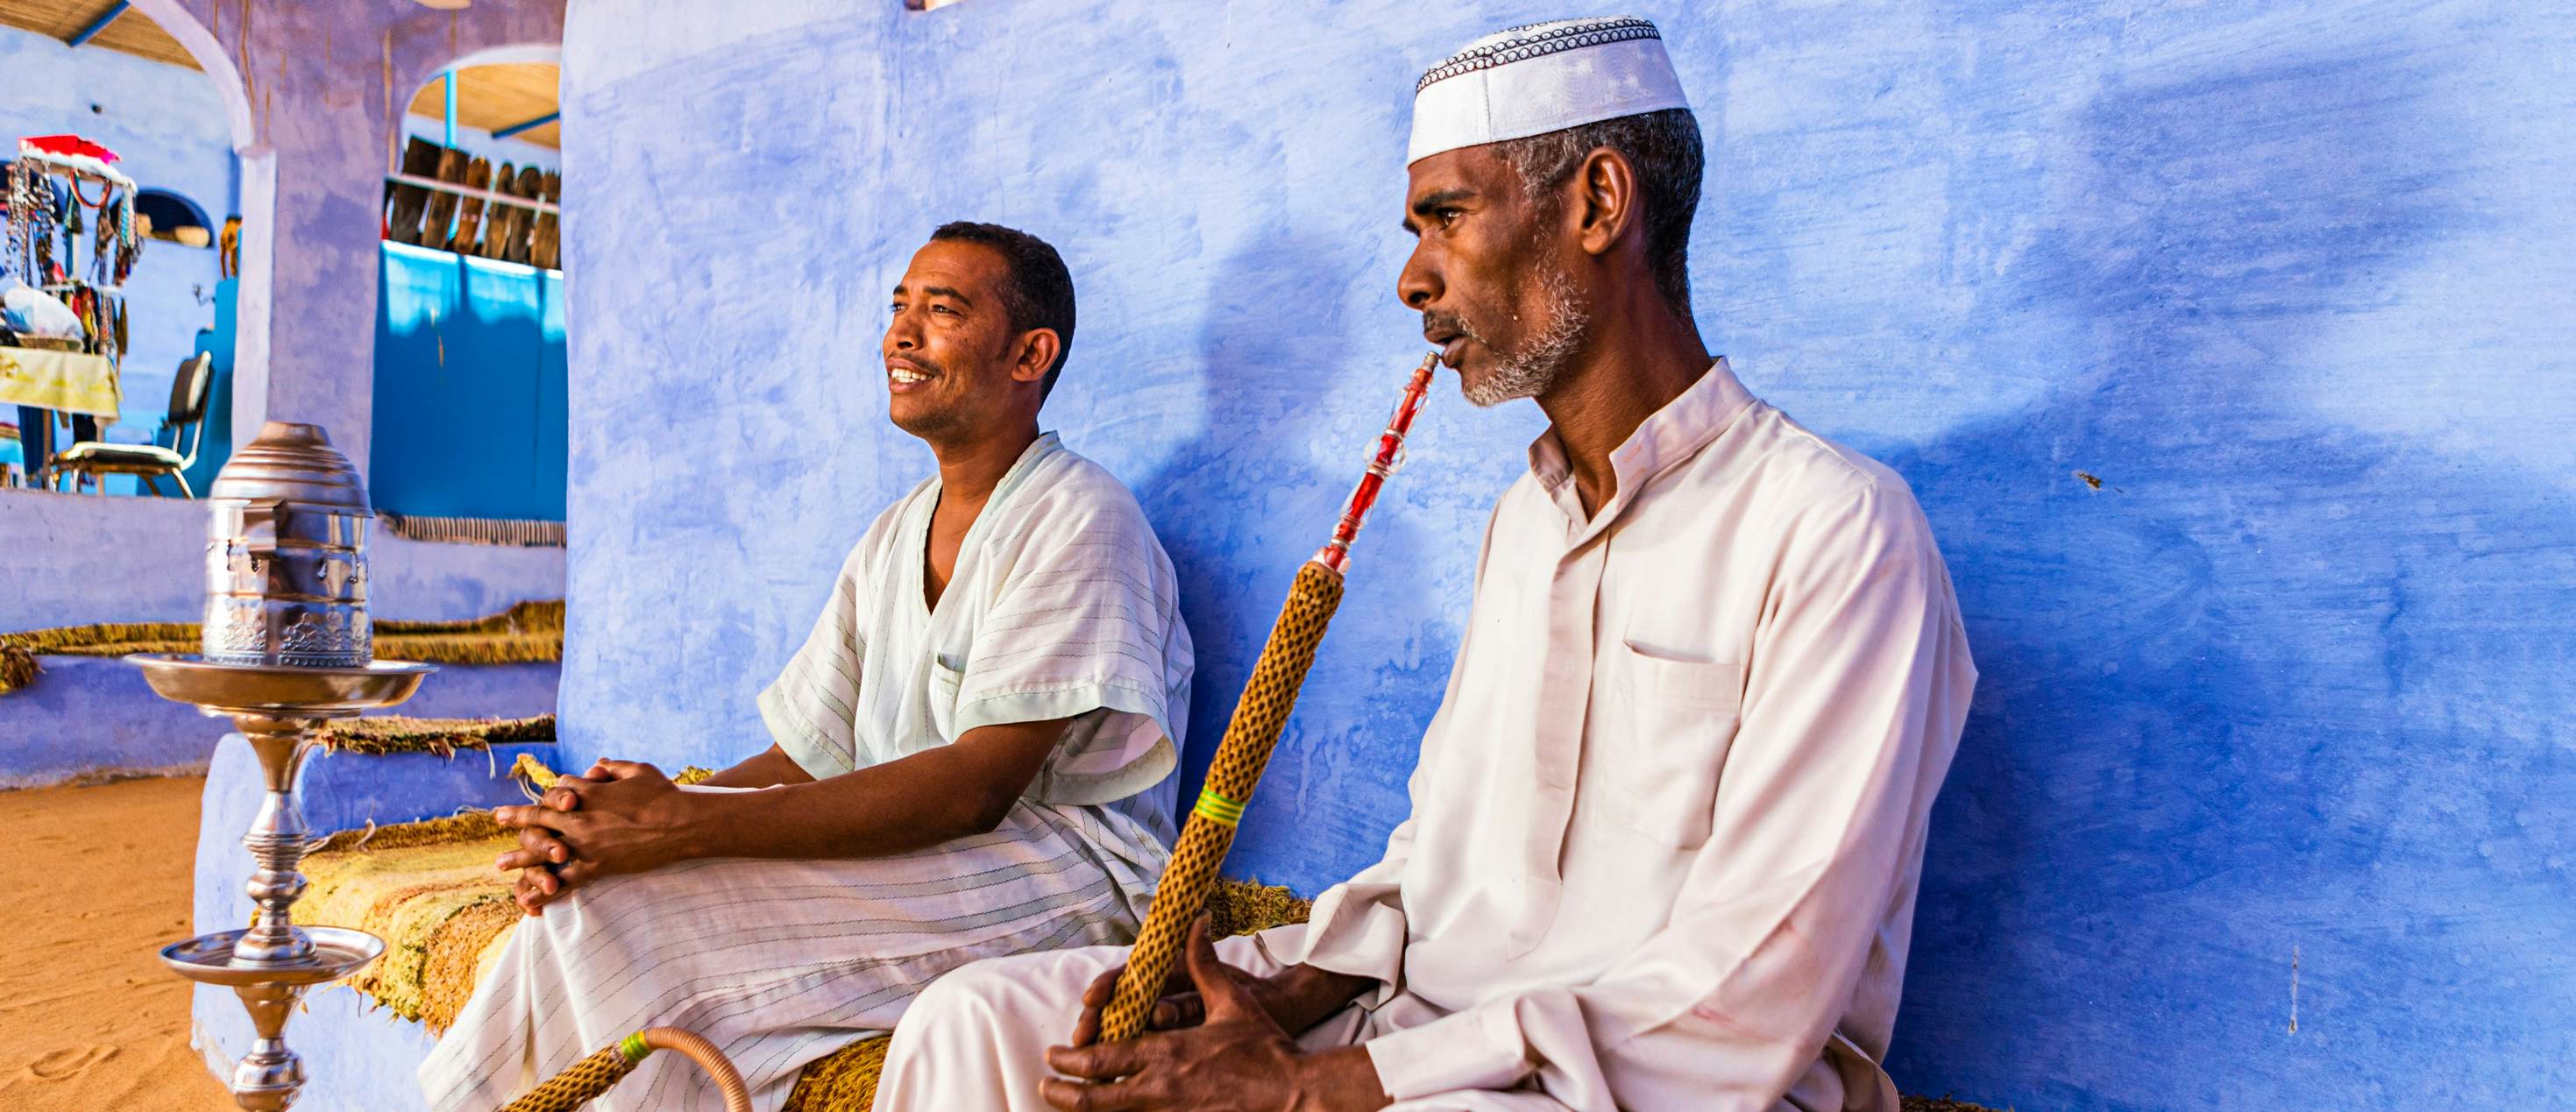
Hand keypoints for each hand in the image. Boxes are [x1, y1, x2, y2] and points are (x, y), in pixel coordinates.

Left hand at [493, 760, 697, 893]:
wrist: (681, 823)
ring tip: (500, 863)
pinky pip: (565, 880)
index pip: (560, 789)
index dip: (555, 793)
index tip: (550, 796)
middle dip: (517, 817)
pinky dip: (546, 891)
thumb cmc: (664, 794)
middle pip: (540, 816)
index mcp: (589, 792)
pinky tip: (529, 900)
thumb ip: (614, 766)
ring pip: (543, 851)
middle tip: (498, 817)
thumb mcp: (638, 770)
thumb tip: (598, 763)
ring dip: (519, 857)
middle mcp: (580, 817)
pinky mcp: (597, 866)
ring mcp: (586, 843)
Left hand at [1042, 919, 1385, 1110]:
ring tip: (1063, 1102)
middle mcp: (1160, 1088)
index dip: (1071, 1058)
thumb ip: (1204, 963)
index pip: (1103, 1058)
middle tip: (1044, 1084)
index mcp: (1167, 1052)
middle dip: (1063, 1091)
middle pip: (1094, 1096)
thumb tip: (1195, 921)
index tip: (1054, 1053)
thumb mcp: (1232, 1000)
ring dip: (1082, 1110)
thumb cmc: (1265, 1048)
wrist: (1294, 1094)